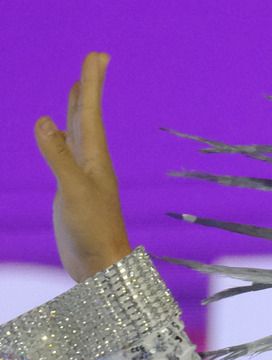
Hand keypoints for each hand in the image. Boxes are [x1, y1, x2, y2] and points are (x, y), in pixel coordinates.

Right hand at [34, 52, 131, 281]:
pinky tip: (59, 132)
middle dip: (88, 87)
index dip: (91, 83)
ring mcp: (82, 175)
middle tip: (95, 60)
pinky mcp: (73, 189)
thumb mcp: (73, 191)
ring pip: (79, 132)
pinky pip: (68, 152)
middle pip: (88, 116)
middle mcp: (91, 162)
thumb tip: (45, 120)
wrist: (102, 267)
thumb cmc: (93, 231)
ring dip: (77, 108)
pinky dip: (63, 136)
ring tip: (77, 87)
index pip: (90, 112)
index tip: (98, 56)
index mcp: (95, 159)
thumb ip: (58, 156)